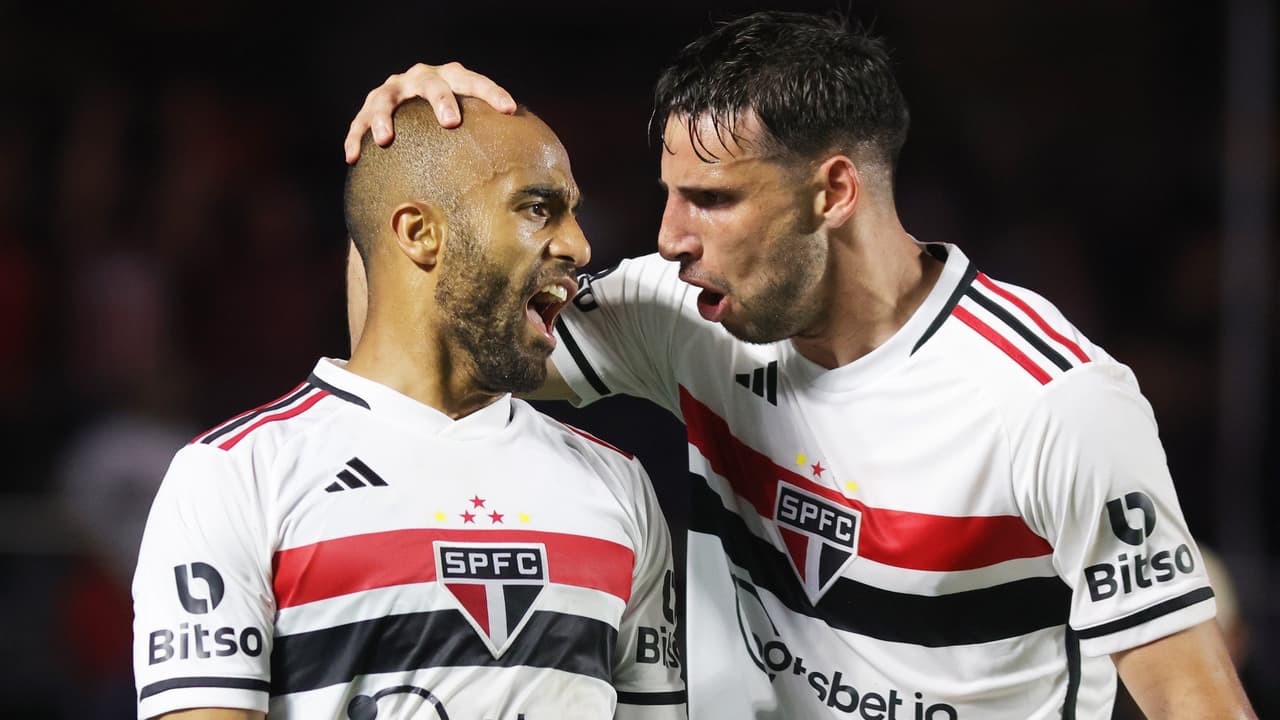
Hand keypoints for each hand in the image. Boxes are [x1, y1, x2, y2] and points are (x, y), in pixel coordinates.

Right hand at [344, 62, 516, 163]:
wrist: (409, 108)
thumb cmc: (450, 124)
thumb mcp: (468, 120)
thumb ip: (488, 134)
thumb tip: (527, 170)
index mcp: (450, 77)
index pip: (473, 81)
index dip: (491, 92)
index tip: (509, 109)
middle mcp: (419, 78)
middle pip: (431, 84)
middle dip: (442, 100)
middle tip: (451, 122)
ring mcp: (392, 91)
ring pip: (385, 100)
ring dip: (383, 118)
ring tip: (385, 139)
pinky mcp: (369, 107)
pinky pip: (358, 123)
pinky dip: (354, 138)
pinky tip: (351, 158)